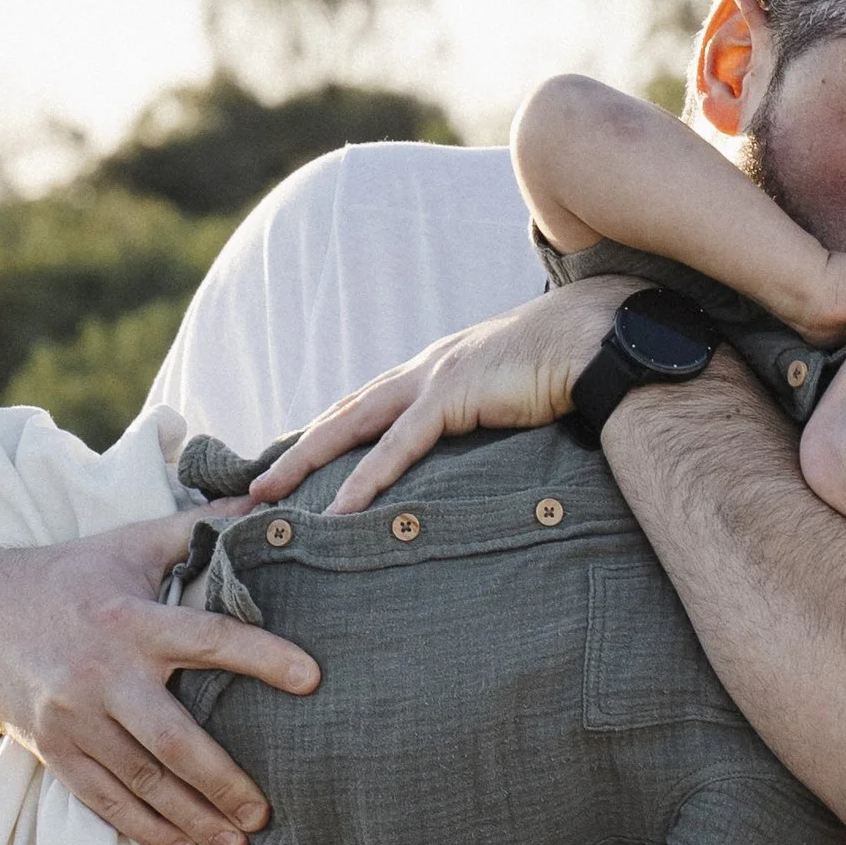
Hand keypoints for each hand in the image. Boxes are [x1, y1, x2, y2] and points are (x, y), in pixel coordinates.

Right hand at [0, 513, 318, 844]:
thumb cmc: (75, 576)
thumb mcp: (131, 542)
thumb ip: (198, 527)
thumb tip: (267, 502)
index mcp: (130, 620)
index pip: (207, 638)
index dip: (262, 656)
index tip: (313, 679)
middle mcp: (102, 674)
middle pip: (173, 740)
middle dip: (224, 781)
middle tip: (268, 812)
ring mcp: (74, 720)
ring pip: (141, 781)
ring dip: (192, 819)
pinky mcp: (55, 751)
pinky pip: (103, 800)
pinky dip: (143, 829)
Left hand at [247, 283, 631, 514]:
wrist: (593, 335)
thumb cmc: (563, 365)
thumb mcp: (510, 391)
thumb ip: (485, 412)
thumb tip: (484, 440)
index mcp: (434, 370)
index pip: (364, 405)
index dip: (322, 433)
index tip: (287, 462)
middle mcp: (422, 370)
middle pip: (341, 414)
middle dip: (293, 449)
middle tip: (252, 486)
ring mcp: (433, 380)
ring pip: (350, 426)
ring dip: (304, 461)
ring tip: (268, 495)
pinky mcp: (453, 397)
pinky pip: (398, 447)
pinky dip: (365, 480)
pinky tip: (339, 509)